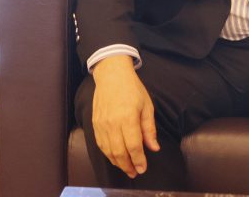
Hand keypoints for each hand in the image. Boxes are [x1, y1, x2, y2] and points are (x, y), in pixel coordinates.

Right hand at [91, 55, 159, 177]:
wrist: (112, 75)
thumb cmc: (132, 88)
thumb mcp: (147, 106)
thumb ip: (149, 129)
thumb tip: (154, 148)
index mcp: (128, 118)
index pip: (133, 146)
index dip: (138, 160)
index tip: (143, 168)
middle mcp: (113, 123)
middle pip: (119, 152)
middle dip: (128, 165)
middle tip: (135, 172)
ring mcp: (102, 124)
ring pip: (108, 151)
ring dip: (117, 163)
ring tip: (126, 168)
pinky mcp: (94, 123)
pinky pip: (100, 144)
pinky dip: (107, 154)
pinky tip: (115, 158)